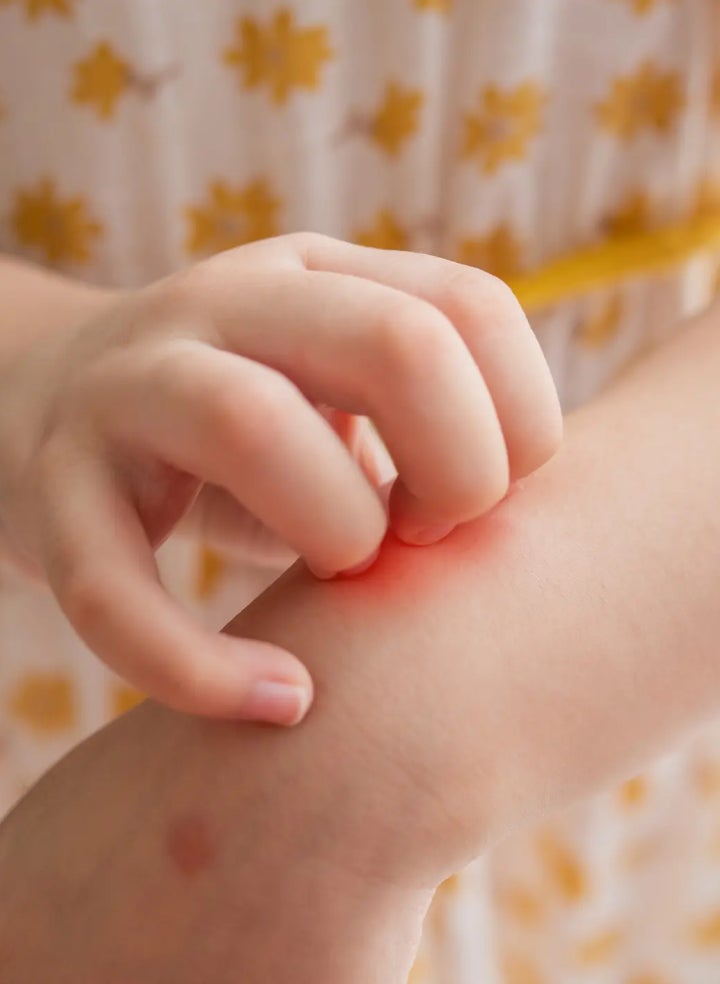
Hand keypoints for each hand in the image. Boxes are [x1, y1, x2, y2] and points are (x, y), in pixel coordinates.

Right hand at [0, 233, 560, 721]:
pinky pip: (114, 587)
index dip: (517, 419)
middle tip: (428, 536)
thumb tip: (521, 513)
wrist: (41, 409)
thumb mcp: (329, 393)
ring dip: (338, 526)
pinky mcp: (52, 488)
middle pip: (395, 344)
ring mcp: (130, 387)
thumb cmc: (232, 432)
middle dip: (457, 466)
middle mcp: (226, 306)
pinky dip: (200, 666)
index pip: (471, 308)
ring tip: (344, 574)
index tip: (483, 502)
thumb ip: (423, 423)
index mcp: (317, 279)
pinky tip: (278, 700)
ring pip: (247, 423)